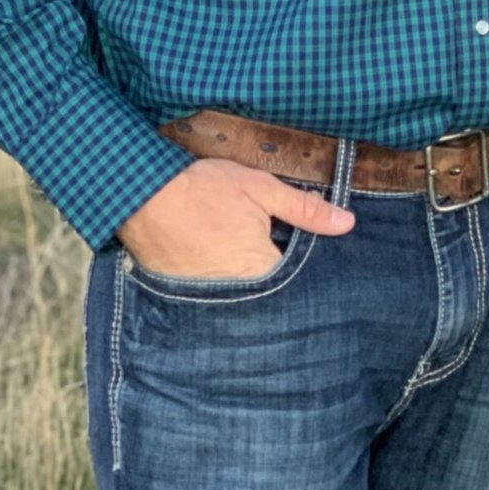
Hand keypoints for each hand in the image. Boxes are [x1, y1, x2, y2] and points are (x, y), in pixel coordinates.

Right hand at [117, 158, 354, 279]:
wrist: (141, 197)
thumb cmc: (204, 189)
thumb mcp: (260, 188)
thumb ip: (304, 208)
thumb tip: (347, 223)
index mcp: (263, 270)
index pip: (302, 281)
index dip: (311, 270)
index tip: (317, 261)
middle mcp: (239, 295)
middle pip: (275, 295)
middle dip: (285, 284)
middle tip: (282, 260)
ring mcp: (212, 301)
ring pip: (248, 300)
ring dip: (255, 288)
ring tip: (252, 265)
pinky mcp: (188, 299)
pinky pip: (220, 301)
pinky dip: (227, 290)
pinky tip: (226, 270)